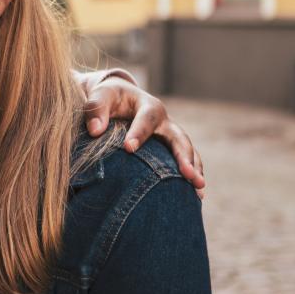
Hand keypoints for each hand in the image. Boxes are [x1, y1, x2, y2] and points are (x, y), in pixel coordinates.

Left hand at [83, 75, 205, 198]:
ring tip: (199, 191)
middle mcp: (164, 123)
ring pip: (186, 152)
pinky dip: (190, 177)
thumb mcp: (99, 96)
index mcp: (148, 106)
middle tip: (187, 174)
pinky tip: (195, 197)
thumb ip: (95, 109)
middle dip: (183, 156)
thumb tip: (95, 131)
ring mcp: (169, 137)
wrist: (119, 100)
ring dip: (194, 170)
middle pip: (178, 138)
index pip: (146, 119)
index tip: (128, 148)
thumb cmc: (108, 98)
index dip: (138, 133)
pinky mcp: (169, 150)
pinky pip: (184, 163)